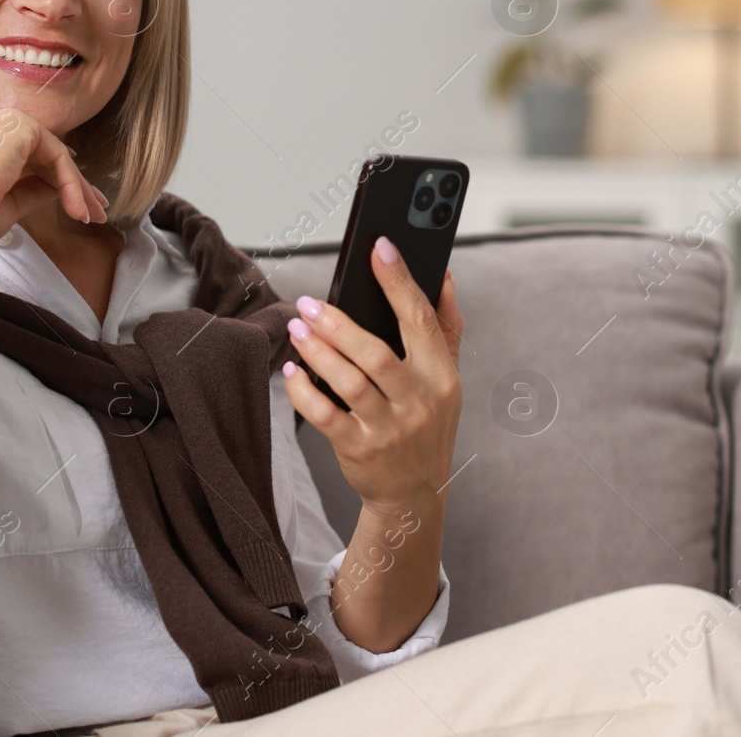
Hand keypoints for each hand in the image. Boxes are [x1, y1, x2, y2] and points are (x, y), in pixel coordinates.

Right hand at [0, 108, 108, 249]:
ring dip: (76, 186)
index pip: (24, 158)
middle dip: (73, 184)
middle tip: (96, 211)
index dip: (53, 181)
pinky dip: (70, 181)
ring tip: (92, 215)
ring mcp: (0, 121)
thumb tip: (58, 188)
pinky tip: (77, 207)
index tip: (76, 205)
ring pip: (52, 153)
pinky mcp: (17, 125)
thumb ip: (32, 190)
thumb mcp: (6, 205)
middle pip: (42, 154)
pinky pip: (56, 154)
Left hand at [282, 236, 463, 516]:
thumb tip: (443, 275)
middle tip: (310, 303)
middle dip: (339, 325)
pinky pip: (325, 416)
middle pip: (376, 355)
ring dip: (318, 352)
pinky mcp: (359, 449)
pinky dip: (304, 393)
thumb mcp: (448, 378)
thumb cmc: (428, 422)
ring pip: (349, 383)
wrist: (416, 493)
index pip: (420, 320)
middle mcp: (418, 401)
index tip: (380, 247)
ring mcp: (389, 428)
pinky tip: (292, 372)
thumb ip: (446, 326)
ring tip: (297, 328)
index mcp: (441, 376)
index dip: (400, 281)